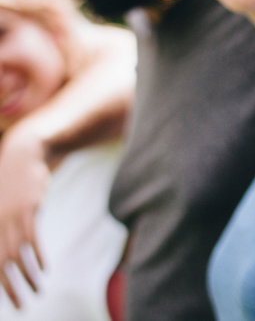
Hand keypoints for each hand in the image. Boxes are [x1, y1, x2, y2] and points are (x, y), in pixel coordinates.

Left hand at [0, 123, 47, 307]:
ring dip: (27, 277)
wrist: (23, 155)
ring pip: (15, 256)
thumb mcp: (4, 207)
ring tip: (36, 292)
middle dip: (9, 290)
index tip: (9, 302)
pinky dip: (37, 257)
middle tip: (21, 307)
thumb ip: (5, 229)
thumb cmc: (12, 184)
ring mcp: (10, 217)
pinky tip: (44, 270)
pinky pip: (31, 239)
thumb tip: (12, 251)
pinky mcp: (28, 209)